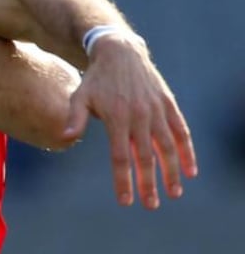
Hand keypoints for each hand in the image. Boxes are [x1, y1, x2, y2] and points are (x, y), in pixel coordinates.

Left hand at [64, 31, 197, 209]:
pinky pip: (181, 131)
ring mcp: (156, 110)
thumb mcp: (79, 95)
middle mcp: (139, 115)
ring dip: (172, 171)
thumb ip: (74, 118)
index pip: (121, 157)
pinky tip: (191, 170)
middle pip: (146, 157)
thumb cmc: (95, 79)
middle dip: (149, 184)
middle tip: (151, 205)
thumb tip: (65, 138)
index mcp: (116, 117)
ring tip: (174, 193)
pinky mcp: (168, 104)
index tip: (126, 201)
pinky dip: (187, 151)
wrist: (119, 51)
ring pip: (167, 147)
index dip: (124, 180)